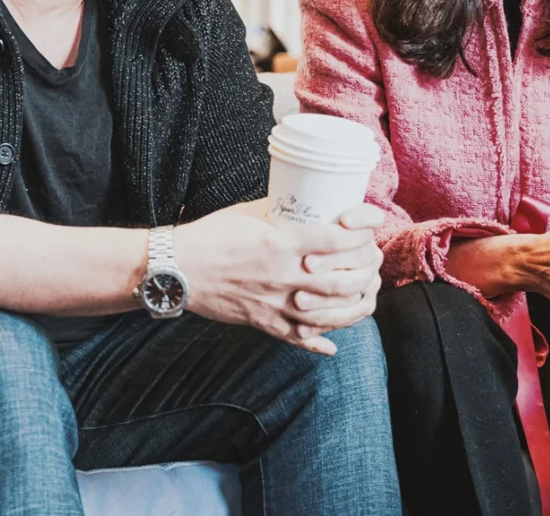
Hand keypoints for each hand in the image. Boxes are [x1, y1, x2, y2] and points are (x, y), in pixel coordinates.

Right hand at [174, 198, 383, 355]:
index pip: (339, 240)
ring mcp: (276, 303)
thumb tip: (306, 206)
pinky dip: (321, 342)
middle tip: (372, 258)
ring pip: (332, 312)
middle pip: (345, 278)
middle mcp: (285, 275)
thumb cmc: (210, 236)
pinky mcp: (264, 322)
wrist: (176, 269)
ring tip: (363, 293)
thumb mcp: (249, 214)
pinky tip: (333, 342)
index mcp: (282, 242)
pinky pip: (300, 338)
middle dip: (367, 268)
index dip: (364, 232)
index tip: (373, 225)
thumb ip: (282, 214)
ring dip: (356, 303)